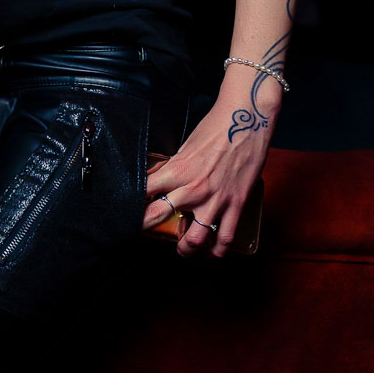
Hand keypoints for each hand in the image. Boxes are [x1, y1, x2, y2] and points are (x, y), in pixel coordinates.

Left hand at [142, 77, 280, 257]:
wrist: (248, 120)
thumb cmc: (216, 128)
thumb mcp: (186, 147)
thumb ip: (173, 166)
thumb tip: (159, 178)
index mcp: (177, 170)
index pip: (143, 191)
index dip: (131, 202)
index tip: (125, 209)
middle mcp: (193, 189)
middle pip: (157, 216)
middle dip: (144, 227)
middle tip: (140, 233)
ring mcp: (215, 200)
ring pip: (194, 238)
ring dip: (185, 248)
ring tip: (183, 249)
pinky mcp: (236, 205)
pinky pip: (225, 237)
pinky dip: (218, 250)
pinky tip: (213, 252)